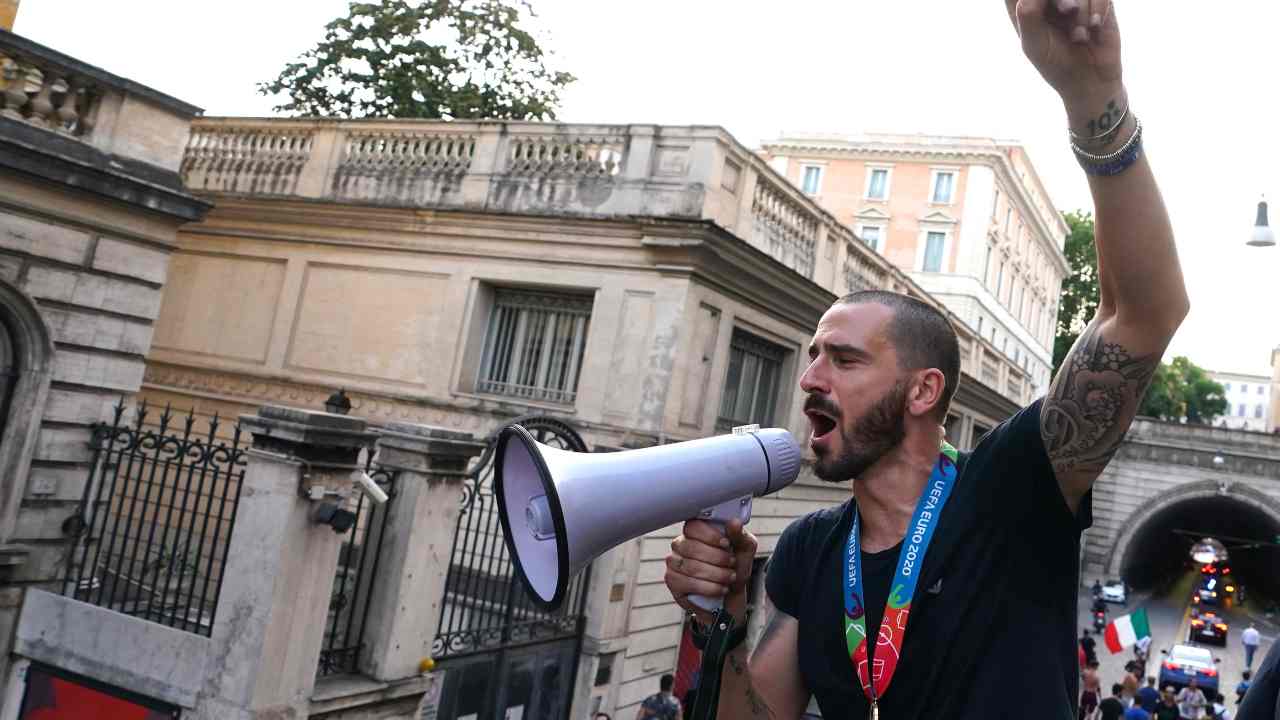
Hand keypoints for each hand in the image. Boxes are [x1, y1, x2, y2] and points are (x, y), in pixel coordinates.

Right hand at [665, 518, 757, 623]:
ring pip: (692, 566)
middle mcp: (681, 544)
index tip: (726, 544)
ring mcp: (674, 562)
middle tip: (732, 563)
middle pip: (693, 547)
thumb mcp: (743, 549)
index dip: (710, 536)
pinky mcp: (672, 580)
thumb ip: (739, 535)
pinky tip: (721, 588)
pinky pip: (688, 583)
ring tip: (730, 577)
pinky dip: (710, 588)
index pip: (693, 526)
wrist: (732, 594)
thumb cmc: (734, 567)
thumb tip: (734, 522)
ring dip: (717, 574)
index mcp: (696, 531)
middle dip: (718, 558)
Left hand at [1004, 0, 1122, 111]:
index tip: (1042, 9)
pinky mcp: (1100, 2)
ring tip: (1079, 36)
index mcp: (1029, 8)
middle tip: (1068, 10)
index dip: (1036, 1)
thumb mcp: (1035, 46)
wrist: (1090, 80)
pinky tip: (1094, 26)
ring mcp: (1077, 0)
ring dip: (1080, 12)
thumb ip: (1027, 19)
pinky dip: (1097, 8)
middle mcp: (1051, 1)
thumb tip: (1023, 0)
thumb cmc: (1056, 64)